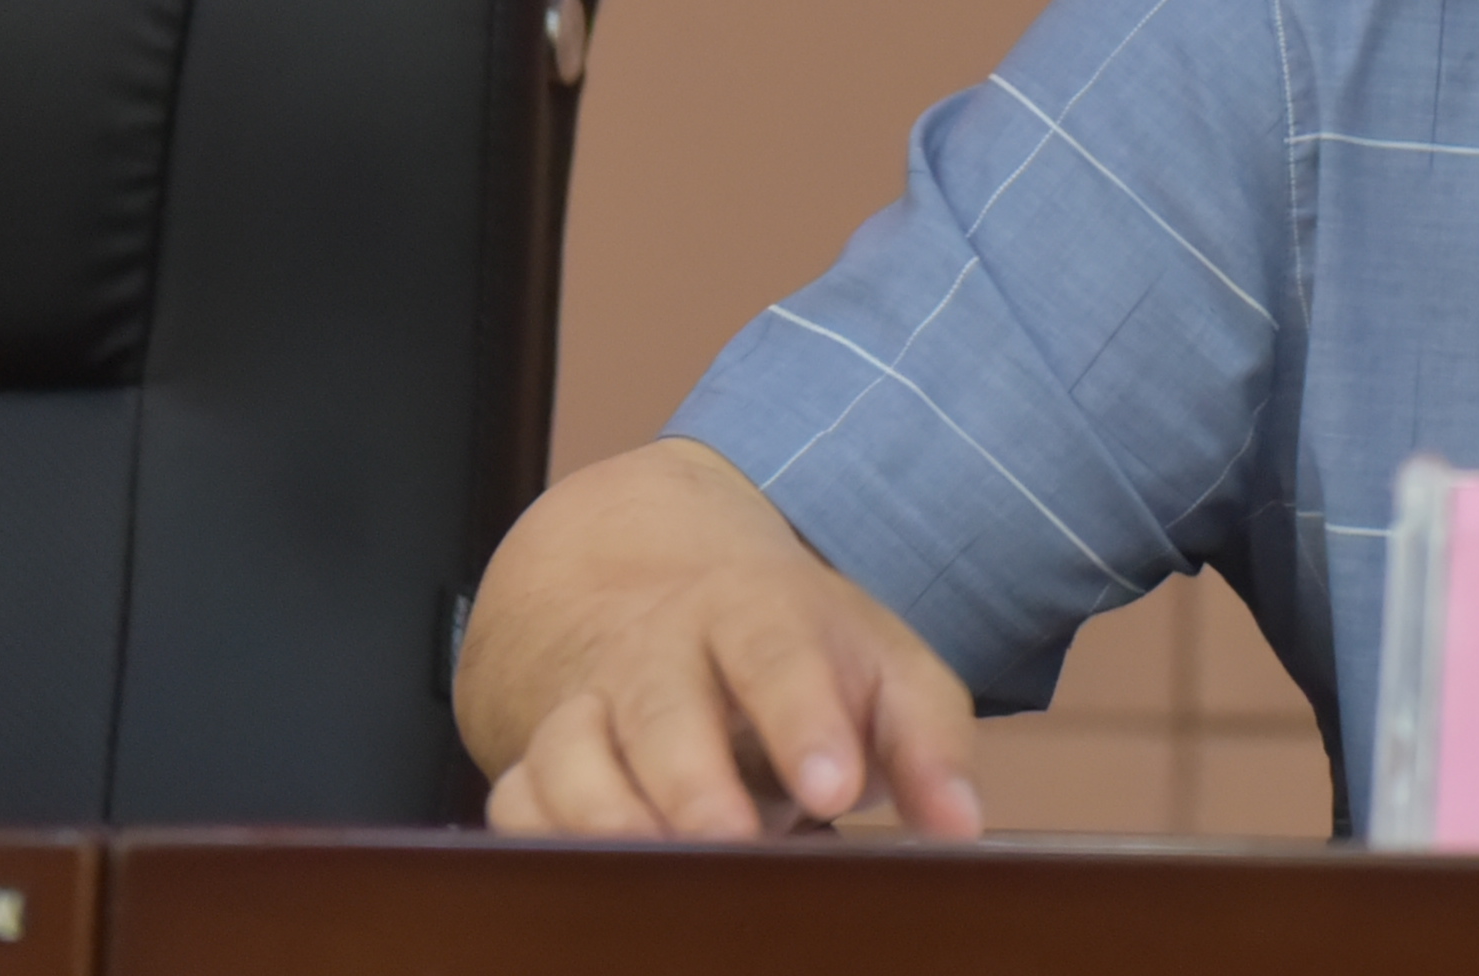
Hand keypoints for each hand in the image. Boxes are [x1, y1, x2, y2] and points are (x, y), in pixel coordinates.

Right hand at [458, 439, 985, 840]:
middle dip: (694, 781)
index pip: (779, 653)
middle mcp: (659, 652)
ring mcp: (590, 705)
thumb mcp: (881, 670)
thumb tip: (961, 827)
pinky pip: (517, 800)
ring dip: (607, 819)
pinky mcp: (538, 761)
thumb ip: (928, 743)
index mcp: (758, 611)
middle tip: (734, 840)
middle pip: (663, 708)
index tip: (835, 788)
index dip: (804, 719)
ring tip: (663, 871)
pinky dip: (539, 840)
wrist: (664, 599)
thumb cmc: (797, 652)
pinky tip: (584, 881)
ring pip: (571, 756)